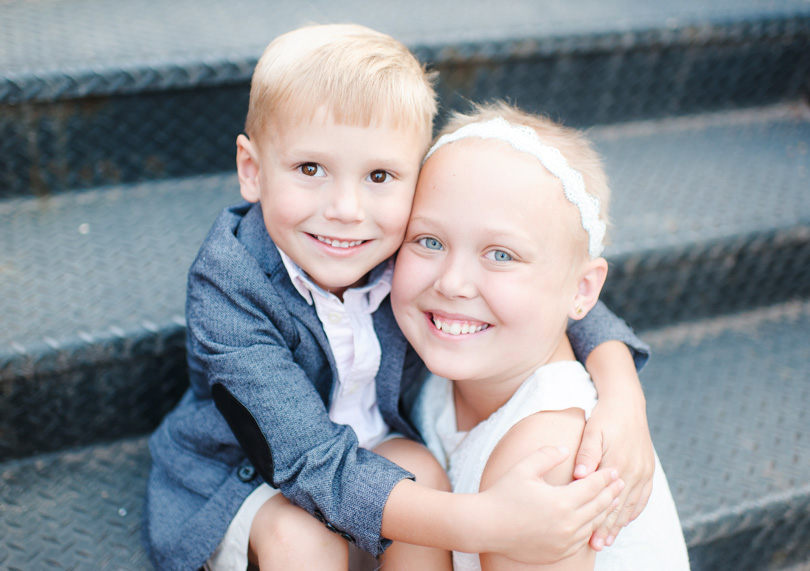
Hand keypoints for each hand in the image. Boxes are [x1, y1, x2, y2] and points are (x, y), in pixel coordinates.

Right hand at [478, 446, 622, 563]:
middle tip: (620, 482)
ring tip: (611, 500)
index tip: (613, 469)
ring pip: (593, 525)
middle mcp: (567, 524)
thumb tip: (566, 449)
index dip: (604, 477)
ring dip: (604, 511)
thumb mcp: (524, 468)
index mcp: (562, 502)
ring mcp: (564, 541)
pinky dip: (591, 528)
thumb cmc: (503, 494)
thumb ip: (547, 454)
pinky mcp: (559, 552)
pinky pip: (582, 540)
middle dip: (611, 493)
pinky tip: (592, 520)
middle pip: (598, 506)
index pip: (592, 487)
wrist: (486, 526)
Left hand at [573, 393, 653, 549]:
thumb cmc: (605, 417)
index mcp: (618, 464)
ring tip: (609, 539)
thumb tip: (579, 475)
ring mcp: (643, 472)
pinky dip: (633, 510)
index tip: (589, 538)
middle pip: (620, 507)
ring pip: (631, 504)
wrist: (628, 403)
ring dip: (620, 523)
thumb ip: (587, 454)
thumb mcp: (592, 431)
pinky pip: (642, 496)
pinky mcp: (648, 470)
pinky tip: (625, 520)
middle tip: (597, 546)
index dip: (599, 520)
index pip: (607, 500)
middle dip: (608, 528)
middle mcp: (634, 471)